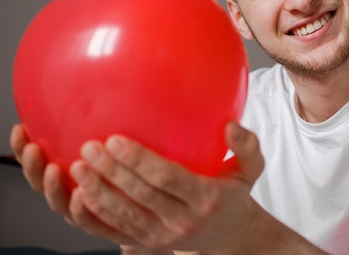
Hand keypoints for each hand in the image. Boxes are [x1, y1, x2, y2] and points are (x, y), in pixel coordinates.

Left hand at [66, 120, 264, 252]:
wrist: (229, 234)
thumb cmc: (234, 192)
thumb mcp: (251, 169)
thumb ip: (247, 145)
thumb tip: (230, 125)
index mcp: (205, 198)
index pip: (167, 179)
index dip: (139, 161)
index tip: (116, 139)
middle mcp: (183, 221)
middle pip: (139, 196)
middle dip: (111, 172)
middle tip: (90, 147)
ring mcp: (163, 237)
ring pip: (123, 215)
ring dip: (97, 192)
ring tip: (78, 167)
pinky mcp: (148, 245)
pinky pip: (116, 231)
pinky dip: (95, 215)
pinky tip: (78, 195)